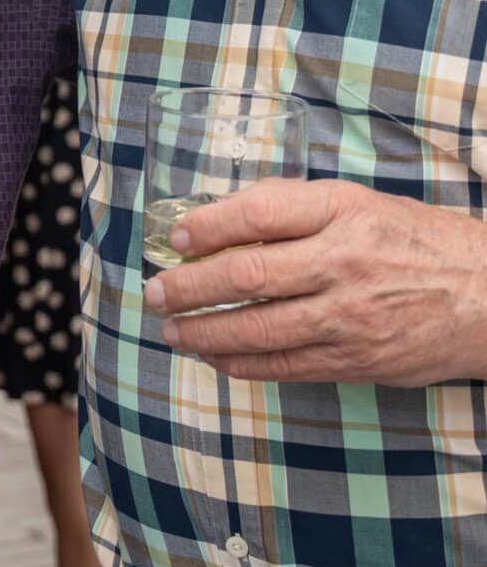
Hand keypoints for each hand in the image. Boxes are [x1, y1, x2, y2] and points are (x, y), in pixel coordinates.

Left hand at [143, 178, 486, 384]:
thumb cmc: (413, 239)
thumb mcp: (357, 202)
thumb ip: (293, 206)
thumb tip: (221, 215)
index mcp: (341, 213)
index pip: (260, 213)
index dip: (209, 225)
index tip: (175, 236)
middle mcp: (342, 263)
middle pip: (248, 275)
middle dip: (189, 286)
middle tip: (153, 292)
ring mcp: (349, 317)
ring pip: (260, 328)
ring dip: (204, 331)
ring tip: (171, 329)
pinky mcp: (356, 360)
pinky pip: (286, 365)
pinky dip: (241, 362)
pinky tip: (213, 356)